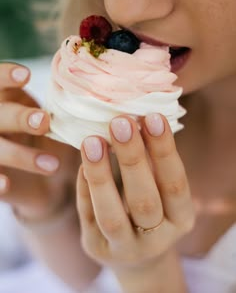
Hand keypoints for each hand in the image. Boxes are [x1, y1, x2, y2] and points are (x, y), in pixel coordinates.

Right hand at [0, 63, 78, 219]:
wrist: (46, 180)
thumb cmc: (50, 139)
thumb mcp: (54, 120)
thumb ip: (62, 110)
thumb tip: (98, 99)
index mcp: (7, 101)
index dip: (6, 76)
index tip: (26, 75)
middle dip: (20, 117)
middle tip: (44, 122)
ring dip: (20, 154)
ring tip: (53, 164)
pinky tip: (6, 183)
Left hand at [76, 114, 194, 269]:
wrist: (138, 253)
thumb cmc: (153, 208)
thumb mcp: (162, 191)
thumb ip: (153, 164)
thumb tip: (135, 121)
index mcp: (181, 220)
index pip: (175, 184)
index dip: (164, 151)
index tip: (153, 117)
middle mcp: (156, 239)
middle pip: (144, 201)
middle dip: (132, 159)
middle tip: (120, 122)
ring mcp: (124, 248)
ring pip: (111, 215)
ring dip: (100, 175)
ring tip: (91, 141)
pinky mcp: (96, 248)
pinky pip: (87, 216)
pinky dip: (85, 187)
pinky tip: (83, 163)